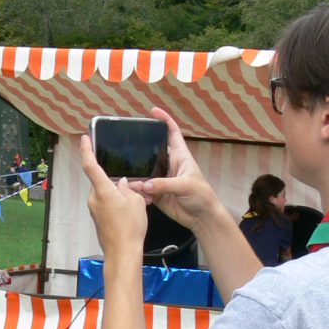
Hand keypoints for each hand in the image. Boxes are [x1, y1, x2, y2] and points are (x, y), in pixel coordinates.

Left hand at [79, 134, 147, 262]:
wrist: (122, 253)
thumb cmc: (130, 228)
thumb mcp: (136, 202)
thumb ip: (129, 188)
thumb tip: (123, 183)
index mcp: (103, 191)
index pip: (90, 165)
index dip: (86, 150)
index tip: (84, 138)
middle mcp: (94, 198)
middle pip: (101, 180)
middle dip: (115, 179)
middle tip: (131, 185)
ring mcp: (94, 209)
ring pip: (105, 192)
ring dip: (117, 193)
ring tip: (134, 202)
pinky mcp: (97, 217)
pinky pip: (106, 203)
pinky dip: (116, 202)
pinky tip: (129, 211)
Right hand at [122, 108, 221, 228]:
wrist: (201, 217)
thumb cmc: (201, 195)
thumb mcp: (185, 185)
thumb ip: (164, 184)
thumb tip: (144, 184)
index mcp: (180, 156)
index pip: (172, 132)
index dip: (164, 120)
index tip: (153, 111)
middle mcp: (169, 165)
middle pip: (152, 150)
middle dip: (141, 148)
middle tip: (127, 146)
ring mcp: (161, 179)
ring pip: (144, 171)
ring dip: (136, 174)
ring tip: (127, 177)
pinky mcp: (156, 193)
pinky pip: (142, 189)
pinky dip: (138, 191)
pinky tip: (137, 194)